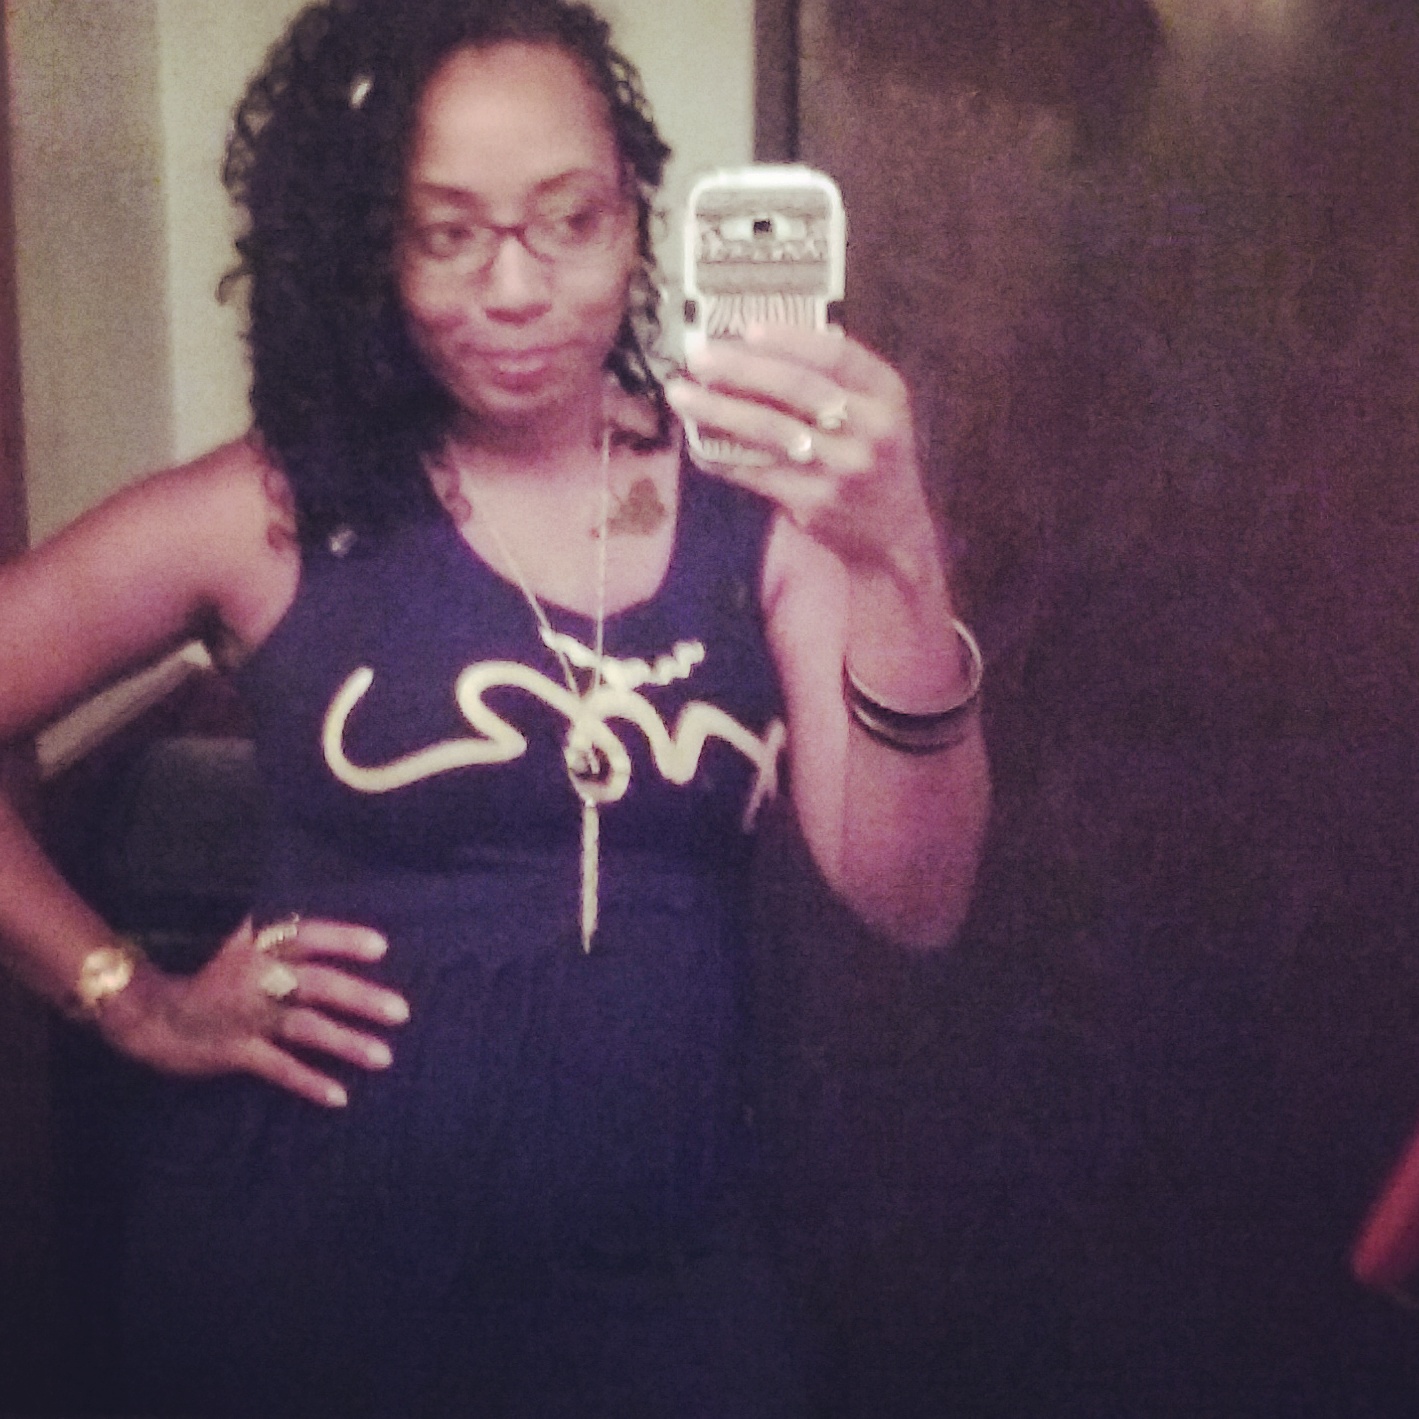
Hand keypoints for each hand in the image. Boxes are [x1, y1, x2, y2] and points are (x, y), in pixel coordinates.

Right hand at [97, 916, 408, 1107]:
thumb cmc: (196, 969)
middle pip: (317, 984)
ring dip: (346, 1043)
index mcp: (256, 945)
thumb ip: (274, 938)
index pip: (307, 936)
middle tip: (402, 1012)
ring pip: (305, 1028)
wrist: (140, 1008)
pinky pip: (278, 1068)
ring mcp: (246, 1016)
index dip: (343, 940)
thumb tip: (317, 933)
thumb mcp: (231, 939)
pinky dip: (309, 1083)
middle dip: (361, 998)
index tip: (383, 948)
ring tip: (385, 1057)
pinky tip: (340, 1097)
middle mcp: (256, 978)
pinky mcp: (234, 1052)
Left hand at [665, 324, 936, 579]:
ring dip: (719, 410)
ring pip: (770, 429)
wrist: (895, 535)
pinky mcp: (816, 503)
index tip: (745, 328)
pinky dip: (723, 458)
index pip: (838, 354)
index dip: (790, 338)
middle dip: (741, 369)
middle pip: (798, 387)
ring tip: (681, 396)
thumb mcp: (874, 414)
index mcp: (887, 394)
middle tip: (696, 358)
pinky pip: (758, 472)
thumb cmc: (873, 461)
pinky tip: (698, 446)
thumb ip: (833, 383)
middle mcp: (872, 428)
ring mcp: (843, 467)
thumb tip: (753, 350)